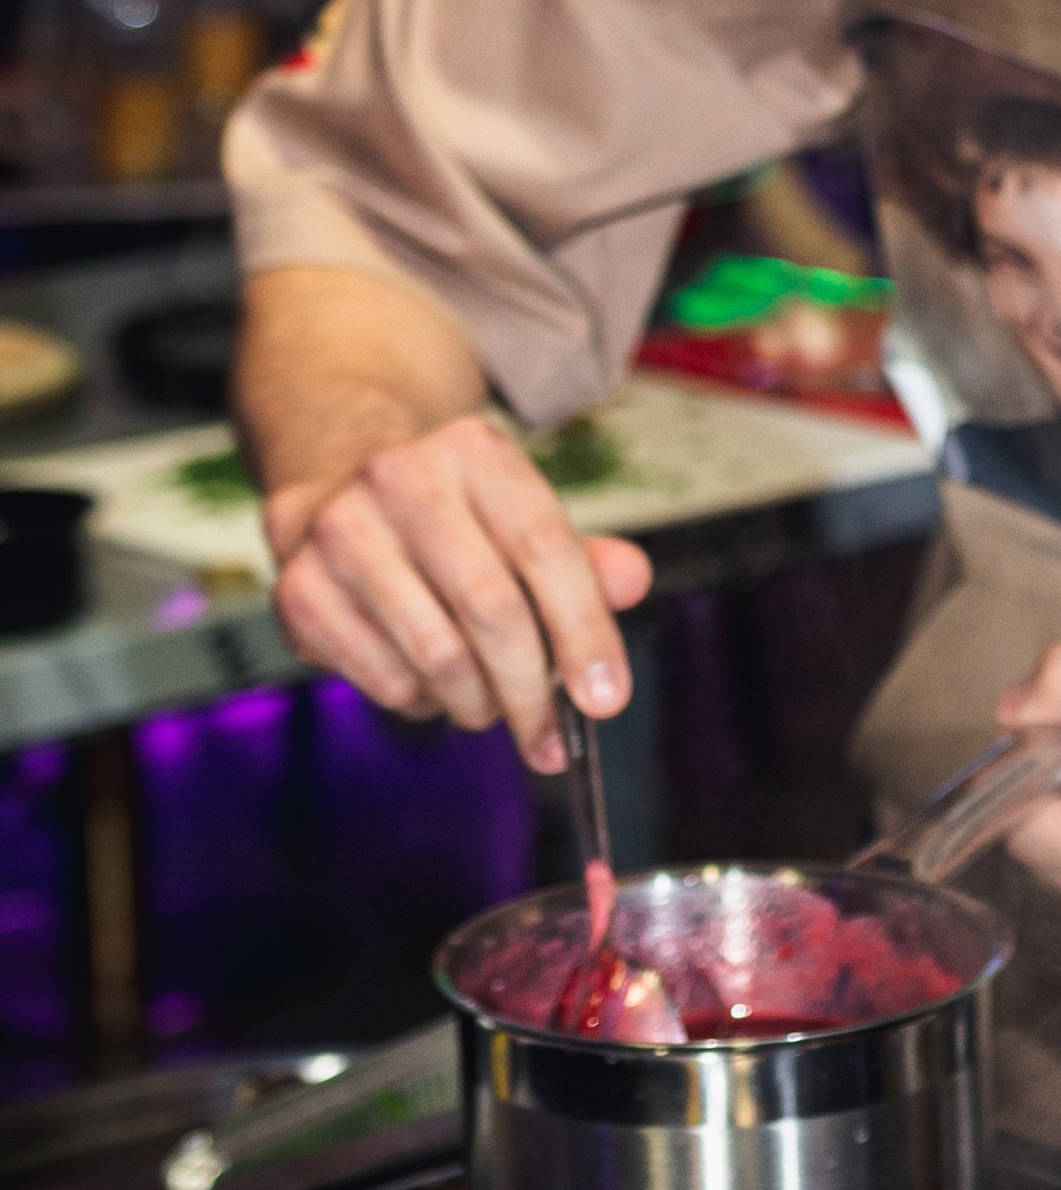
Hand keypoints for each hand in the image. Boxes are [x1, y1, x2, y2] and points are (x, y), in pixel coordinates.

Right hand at [265, 411, 652, 768]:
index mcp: (473, 451)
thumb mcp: (524, 519)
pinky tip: (432, 688)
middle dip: (532, 691)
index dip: (584, 632)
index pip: (545, 549)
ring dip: (478, 703)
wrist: (337, 487)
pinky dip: (423, 703)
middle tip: (549, 738)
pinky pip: (384, 679)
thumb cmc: (455, 520)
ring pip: (438, 656)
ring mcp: (342, 533)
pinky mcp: (299, 589)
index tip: (606, 700)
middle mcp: (400, 479)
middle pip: (492, 609)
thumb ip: (586, 559)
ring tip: (489, 706)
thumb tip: (631, 582)